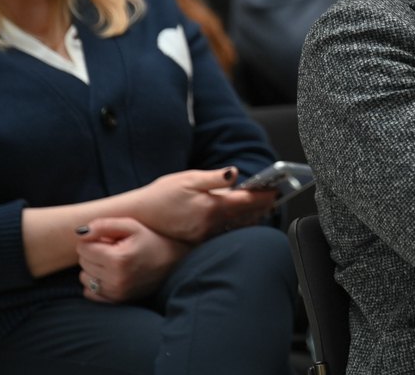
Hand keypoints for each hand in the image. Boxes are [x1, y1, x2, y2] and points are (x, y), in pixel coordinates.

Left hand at [76, 217, 189, 302]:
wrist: (174, 261)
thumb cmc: (151, 239)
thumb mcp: (132, 225)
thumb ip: (104, 225)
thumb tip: (80, 232)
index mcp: (118, 259)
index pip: (83, 248)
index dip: (93, 240)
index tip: (108, 239)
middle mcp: (116, 279)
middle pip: (83, 262)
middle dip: (93, 253)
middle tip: (112, 249)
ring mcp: (117, 293)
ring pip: (84, 278)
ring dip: (93, 268)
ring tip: (112, 262)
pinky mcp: (118, 301)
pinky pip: (90, 293)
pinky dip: (96, 283)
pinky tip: (110, 275)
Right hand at [133, 168, 275, 242]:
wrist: (138, 217)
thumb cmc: (161, 195)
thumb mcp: (187, 179)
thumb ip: (214, 178)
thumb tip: (234, 174)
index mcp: (212, 206)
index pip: (247, 201)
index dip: (264, 195)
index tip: (276, 189)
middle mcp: (212, 224)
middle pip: (246, 215)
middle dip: (262, 206)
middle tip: (274, 197)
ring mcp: (206, 235)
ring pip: (238, 226)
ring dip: (252, 216)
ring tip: (264, 207)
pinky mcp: (199, 241)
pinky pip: (225, 232)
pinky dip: (237, 224)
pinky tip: (242, 219)